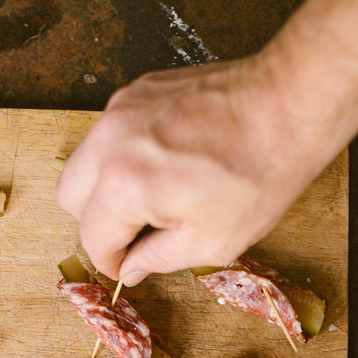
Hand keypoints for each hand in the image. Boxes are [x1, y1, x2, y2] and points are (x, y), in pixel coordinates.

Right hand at [56, 52, 323, 284]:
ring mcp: (120, 109)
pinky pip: (108, 134)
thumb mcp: (212, 240)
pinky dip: (121, 157)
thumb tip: (130, 267)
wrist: (289, 104)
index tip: (133, 265)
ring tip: (153, 199)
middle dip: (97, 224)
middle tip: (138, 234)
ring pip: (83, 162)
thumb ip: (157, 259)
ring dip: (105, 189)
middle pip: (69, 198)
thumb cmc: (259, 174)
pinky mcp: (135, 90)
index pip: (92, 239)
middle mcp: (110, 142)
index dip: (114, 263)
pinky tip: (165, 165)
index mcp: (124, 185)